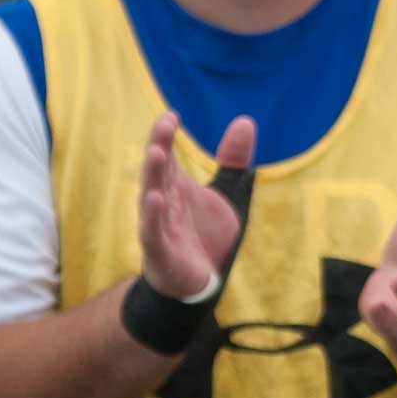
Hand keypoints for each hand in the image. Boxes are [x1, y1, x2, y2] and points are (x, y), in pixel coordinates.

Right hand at [137, 112, 255, 298]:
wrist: (202, 282)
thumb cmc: (207, 236)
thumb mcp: (227, 194)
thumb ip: (233, 161)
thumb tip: (245, 121)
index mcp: (176, 187)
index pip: (168, 156)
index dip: (166, 136)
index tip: (172, 115)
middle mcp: (164, 202)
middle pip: (158, 171)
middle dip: (159, 147)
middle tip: (164, 124)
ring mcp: (159, 226)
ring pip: (151, 197)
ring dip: (153, 176)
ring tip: (157, 152)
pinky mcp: (161, 251)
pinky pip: (153, 231)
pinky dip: (153, 216)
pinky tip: (155, 198)